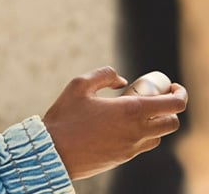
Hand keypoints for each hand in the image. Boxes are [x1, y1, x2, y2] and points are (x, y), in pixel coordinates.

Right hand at [42, 66, 186, 180]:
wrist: (54, 151)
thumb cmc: (65, 117)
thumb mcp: (79, 85)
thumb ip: (104, 75)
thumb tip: (122, 80)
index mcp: (130, 111)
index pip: (173, 106)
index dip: (179, 94)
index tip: (173, 86)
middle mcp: (136, 132)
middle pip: (172, 123)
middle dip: (170, 108)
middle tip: (156, 96)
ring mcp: (131, 148)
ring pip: (159, 136)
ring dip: (156, 121)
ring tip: (137, 109)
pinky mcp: (124, 158)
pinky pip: (143, 144)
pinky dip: (142, 132)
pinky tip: (122, 123)